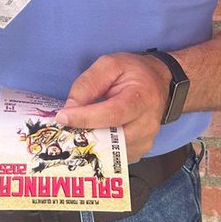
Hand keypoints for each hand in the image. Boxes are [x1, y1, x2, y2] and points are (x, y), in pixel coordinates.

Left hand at [56, 52, 170, 160]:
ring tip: (75, 131)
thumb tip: (70, 108)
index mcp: (142, 97)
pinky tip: (90, 136)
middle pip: (111, 137)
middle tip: (62, 128)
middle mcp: (148, 124)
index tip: (62, 117)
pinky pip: (113, 156)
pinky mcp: (139, 151)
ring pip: (110, 151)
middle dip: (83, 133)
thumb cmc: (133, 72)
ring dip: (89, 143)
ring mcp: (145, 141)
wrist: (158, 83)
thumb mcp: (110, 65)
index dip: (86, 117)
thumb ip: (88, 83)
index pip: (113, 113)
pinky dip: (98, 149)